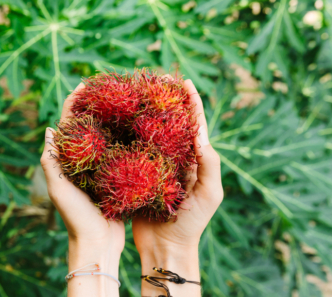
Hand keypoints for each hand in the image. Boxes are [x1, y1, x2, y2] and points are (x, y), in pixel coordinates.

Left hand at [40, 83, 124, 296]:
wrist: (97, 244)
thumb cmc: (76, 218)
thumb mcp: (59, 190)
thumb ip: (51, 162)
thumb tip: (49, 129)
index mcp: (67, 162)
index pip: (69, 125)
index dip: (75, 103)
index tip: (86, 85)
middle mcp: (83, 162)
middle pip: (89, 126)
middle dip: (97, 106)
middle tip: (111, 89)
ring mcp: (100, 169)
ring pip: (106, 137)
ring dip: (113, 120)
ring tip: (125, 102)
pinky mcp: (115, 177)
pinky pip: (120, 152)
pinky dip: (125, 138)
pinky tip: (136, 128)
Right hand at [132, 79, 223, 296]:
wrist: (167, 248)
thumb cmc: (193, 223)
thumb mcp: (210, 193)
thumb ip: (208, 163)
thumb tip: (199, 131)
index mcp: (195, 159)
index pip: (194, 123)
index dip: (190, 100)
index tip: (183, 79)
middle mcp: (175, 157)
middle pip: (171, 122)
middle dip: (166, 99)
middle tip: (156, 79)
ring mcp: (156, 165)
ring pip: (151, 132)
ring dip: (146, 112)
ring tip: (137, 93)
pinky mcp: (140, 174)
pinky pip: (135, 149)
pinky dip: (130, 133)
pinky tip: (121, 121)